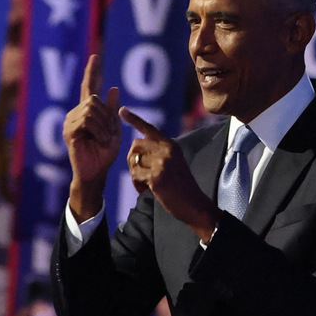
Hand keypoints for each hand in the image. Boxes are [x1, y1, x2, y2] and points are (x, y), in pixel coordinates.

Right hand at [64, 55, 120, 219]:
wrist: (96, 172)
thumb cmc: (104, 153)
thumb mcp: (114, 129)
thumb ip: (112, 110)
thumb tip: (113, 88)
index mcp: (88, 111)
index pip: (90, 87)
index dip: (93, 72)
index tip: (96, 57)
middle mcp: (77, 113)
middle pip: (94, 100)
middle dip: (107, 117)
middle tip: (109, 134)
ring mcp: (70, 121)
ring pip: (91, 110)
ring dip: (104, 126)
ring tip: (103, 140)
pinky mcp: (69, 131)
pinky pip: (86, 121)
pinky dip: (98, 131)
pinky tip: (98, 141)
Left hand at [121, 107, 219, 241]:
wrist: (194, 205)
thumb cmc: (181, 186)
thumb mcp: (174, 162)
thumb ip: (159, 152)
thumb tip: (136, 146)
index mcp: (171, 145)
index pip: (150, 129)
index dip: (134, 119)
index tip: (121, 110)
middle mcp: (167, 150)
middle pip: (135, 145)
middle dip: (131, 158)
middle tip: (138, 172)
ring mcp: (162, 163)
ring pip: (134, 161)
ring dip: (135, 174)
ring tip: (145, 184)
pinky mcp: (157, 177)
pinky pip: (135, 175)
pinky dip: (137, 184)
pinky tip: (146, 190)